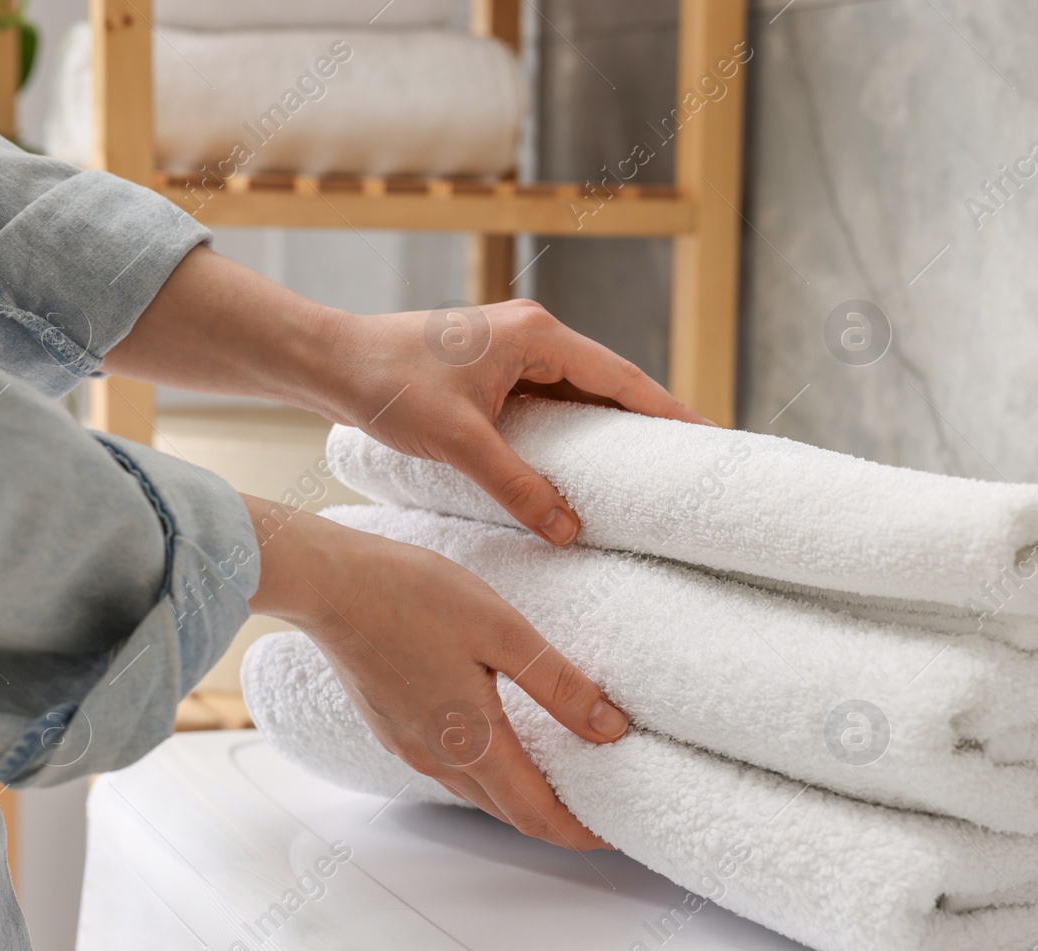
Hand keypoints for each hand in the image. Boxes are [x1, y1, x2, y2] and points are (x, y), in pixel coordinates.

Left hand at [104, 249, 711, 545]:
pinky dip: (574, 429)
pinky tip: (587, 462)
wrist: (329, 362)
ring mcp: (512, 350)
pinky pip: (550, 400)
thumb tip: (571, 529)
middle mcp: (531, 334)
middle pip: (608, 382)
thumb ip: (517, 485)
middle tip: (694, 461)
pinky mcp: (492, 369)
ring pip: (579, 392)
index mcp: (536, 335)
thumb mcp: (458, 442)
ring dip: (611, 426)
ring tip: (652, 467)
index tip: (709, 437)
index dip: (667, 411)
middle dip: (649, 421)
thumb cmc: (388, 386)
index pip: (621, 377)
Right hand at [246, 498, 624, 849]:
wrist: (329, 584)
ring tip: (560, 782)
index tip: (615, 835)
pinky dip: (489, 775)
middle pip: (509, 813)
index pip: (538, 813)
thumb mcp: (503, 631)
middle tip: (597, 813)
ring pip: (478, 793)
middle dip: (557, 822)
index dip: (580, 831)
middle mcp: (438, 758)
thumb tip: (610, 729)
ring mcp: (408, 745)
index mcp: (472, 742)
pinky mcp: (391, 725)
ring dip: (522, 799)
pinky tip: (501, 746)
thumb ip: (559, 684)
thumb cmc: (414, 597)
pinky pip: (451, 769)